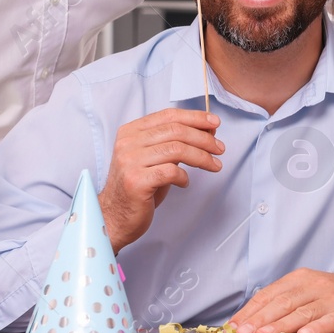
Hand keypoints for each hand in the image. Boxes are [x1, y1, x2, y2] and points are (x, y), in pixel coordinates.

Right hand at [98, 108, 223, 251]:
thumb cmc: (139, 187)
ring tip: (215, 165)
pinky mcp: (136, 181)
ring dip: (201, 157)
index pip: (168, 116)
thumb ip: (174, 142)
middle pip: (175, 131)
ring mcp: (130, 161)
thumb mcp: (155, 158)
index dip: (195, 117)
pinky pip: (170, 172)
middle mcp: (128, 143)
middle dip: (204, 138)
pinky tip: (185, 182)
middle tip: (220, 148)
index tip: (215, 123)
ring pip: (176, 149)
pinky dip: (184, 176)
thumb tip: (208, 128)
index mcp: (130, 131)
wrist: (113, 217)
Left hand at [228, 269, 333, 332]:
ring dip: (281, 325)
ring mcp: (332, 298)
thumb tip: (251, 324)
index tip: (233, 326)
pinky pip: (330, 320)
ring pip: (302, 312)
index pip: (269, 294)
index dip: (249, 311)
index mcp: (301, 279)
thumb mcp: (310, 292)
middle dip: (259, 320)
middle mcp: (315, 285)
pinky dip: (317, 327)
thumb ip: (284, 305)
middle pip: (282, 303)